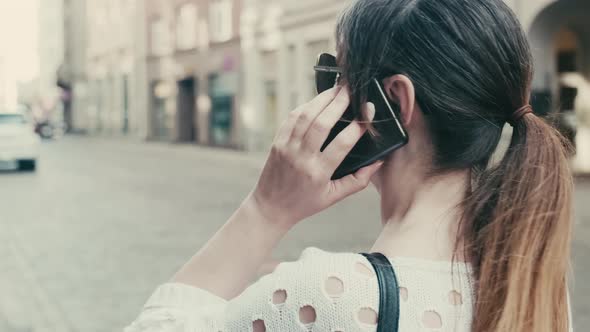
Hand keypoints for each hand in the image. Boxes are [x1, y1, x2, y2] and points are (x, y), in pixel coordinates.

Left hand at [248, 87, 382, 228]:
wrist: (271, 207)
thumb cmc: (305, 203)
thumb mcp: (334, 196)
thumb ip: (358, 180)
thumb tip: (378, 162)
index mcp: (318, 173)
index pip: (343, 143)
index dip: (359, 124)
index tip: (369, 111)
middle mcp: (301, 158)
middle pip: (322, 122)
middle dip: (339, 102)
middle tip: (351, 89)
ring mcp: (287, 148)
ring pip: (305, 116)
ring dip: (322, 99)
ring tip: (337, 89)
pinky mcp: (277, 142)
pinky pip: (292, 118)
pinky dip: (305, 106)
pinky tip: (317, 101)